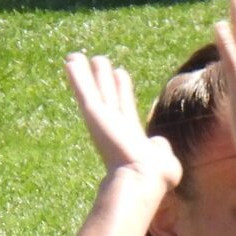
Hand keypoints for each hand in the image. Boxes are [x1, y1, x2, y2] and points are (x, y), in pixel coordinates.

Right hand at [63, 52, 179, 192]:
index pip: (126, 106)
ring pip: (94, 91)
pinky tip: (71, 60)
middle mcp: (115, 126)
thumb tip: (159, 142)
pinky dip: (77, 76)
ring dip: (86, 74)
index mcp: (132, 136)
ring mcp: (104, 121)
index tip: (119, 73)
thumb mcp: (164, 159)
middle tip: (99, 60)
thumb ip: (161, 148)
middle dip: (103, 78)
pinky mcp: (94, 116)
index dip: (122, 89)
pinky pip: (84, 92)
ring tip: (78, 55)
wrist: (141, 179)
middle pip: (108, 96)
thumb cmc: (156, 177)